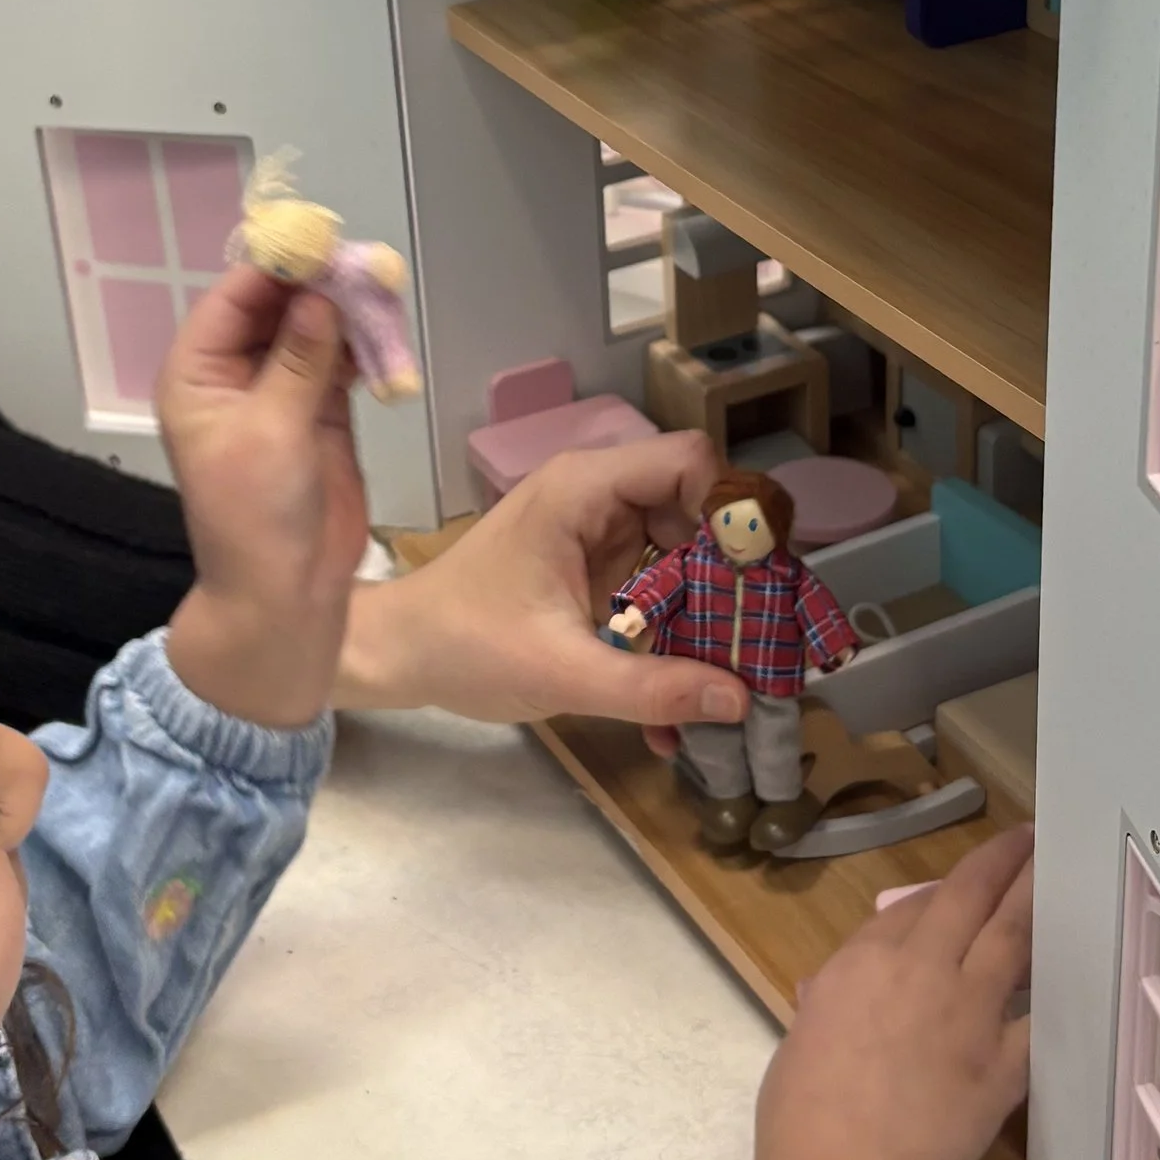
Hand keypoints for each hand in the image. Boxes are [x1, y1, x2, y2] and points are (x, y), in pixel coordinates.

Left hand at [158, 266, 368, 728]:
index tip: (324, 241)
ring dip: (349, 312)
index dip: (278, 265)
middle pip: (278, 305)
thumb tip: (320, 293)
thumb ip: (300, 359)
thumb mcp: (272, 431)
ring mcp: (279, 392)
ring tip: (387, 292)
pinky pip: (341, 360)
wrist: (284, 596)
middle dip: (321, 284)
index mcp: (198, 374)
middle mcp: (233, 374)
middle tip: (369, 265)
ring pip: (314, 329)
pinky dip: (364, 347)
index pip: (235, 297)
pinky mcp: (319, 413)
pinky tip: (387, 335)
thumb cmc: (256, 518)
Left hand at [331, 432, 748, 730]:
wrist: (400, 656)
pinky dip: (677, 626)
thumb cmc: (464, 647)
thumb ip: (649, 687)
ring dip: (710, 604)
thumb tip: (738, 698)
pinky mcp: (595, 567)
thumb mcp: (560, 672)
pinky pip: (658, 583)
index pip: (688, 461)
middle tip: (758, 633)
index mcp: (583, 490)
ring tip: (735, 664)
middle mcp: (597, 498)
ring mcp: (597, 532)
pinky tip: (687, 686)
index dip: (729, 510)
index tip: (754, 580)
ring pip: (685, 549)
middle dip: (731, 570)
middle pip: (697, 507)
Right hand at [732, 822, 1033, 1159]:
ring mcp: (971, 1014)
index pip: (908, 910)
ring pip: (1013, 938)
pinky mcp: (1005, 1064)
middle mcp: (922, 971)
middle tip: (1027, 837)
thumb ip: (838, 1002)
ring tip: (1054, 871)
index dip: (935, 895)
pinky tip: (1075, 974)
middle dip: (1000, 862)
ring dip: (1035, 897)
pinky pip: (1039, 1017)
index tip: (954, 889)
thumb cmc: (802, 1117)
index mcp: (863, 962)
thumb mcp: (804, 1036)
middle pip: (969, 900)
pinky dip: (1057, 991)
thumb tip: (856, 994)